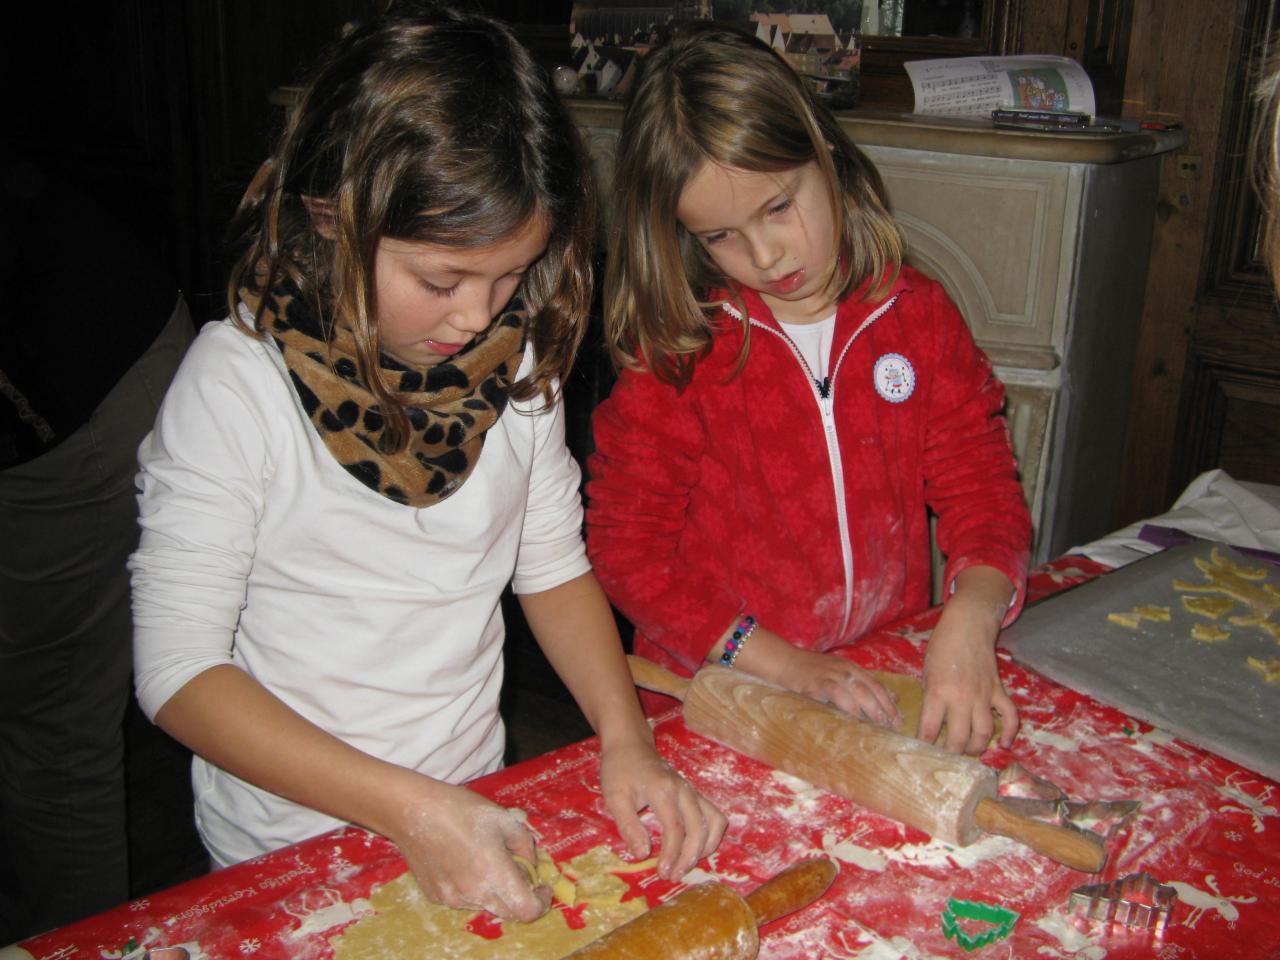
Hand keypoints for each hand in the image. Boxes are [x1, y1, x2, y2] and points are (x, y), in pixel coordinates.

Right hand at [382, 772, 550, 921]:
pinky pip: (465, 900)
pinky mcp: (437, 896)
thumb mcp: (504, 819)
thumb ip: (526, 845)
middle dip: (521, 896)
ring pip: (487, 906)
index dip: (542, 901)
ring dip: (497, 891)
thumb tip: (532, 864)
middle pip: (509, 912)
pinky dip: (475, 888)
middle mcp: (474, 893)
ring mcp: (453, 898)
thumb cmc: (461, 810)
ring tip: (487, 860)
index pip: (527, 910)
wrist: (414, 811)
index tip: (543, 885)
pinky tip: (465, 862)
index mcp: (494, 873)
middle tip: (519, 870)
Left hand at [598, 736, 726, 881]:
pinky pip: (715, 816)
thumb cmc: (619, 771)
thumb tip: (642, 854)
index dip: (671, 855)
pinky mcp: (695, 795)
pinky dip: (711, 836)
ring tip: (686, 865)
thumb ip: (628, 826)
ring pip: (715, 822)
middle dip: (689, 857)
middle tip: (673, 875)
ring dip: (705, 848)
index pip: (675, 829)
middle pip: (699, 829)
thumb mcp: (614, 797)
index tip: (662, 873)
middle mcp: (684, 790)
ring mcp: (692, 791)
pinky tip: (696, 849)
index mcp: (663, 791)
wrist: (630, 746)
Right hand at [715, 623, 899, 725]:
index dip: (889, 702)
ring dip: (872, 709)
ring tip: (880, 724)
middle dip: (885, 708)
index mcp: (851, 668)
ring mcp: (832, 674)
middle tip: (893, 726)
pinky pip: (838, 694)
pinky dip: (848, 706)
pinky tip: (855, 718)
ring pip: (859, 691)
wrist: (783, 661)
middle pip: (872, 689)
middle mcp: (846, 670)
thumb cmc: (809, 672)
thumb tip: (879, 698)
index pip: (876, 685)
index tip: (899, 718)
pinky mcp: (818, 682)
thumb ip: (856, 685)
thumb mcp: (835, 675)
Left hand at [920, 570, 1019, 753]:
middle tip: (947, 758)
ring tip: (969, 751)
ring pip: (984, 732)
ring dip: (977, 747)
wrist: (967, 625)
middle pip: (959, 738)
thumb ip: (931, 697)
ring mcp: (983, 695)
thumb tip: (933, 721)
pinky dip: (1009, 732)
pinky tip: (1003, 744)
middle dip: (952, 753)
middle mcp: (961, 698)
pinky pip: (1009, 716)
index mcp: (938, 692)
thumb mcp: (927, 671)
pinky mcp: (998, 690)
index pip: (930, 729)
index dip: (925, 745)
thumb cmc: (942, 646)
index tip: (921, 752)